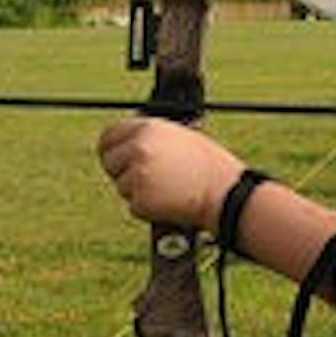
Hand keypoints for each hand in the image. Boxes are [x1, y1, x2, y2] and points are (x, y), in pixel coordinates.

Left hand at [98, 118, 245, 230]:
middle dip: (121, 171)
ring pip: (122, 186)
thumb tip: (131, 142)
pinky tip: (169, 201)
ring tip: (168, 189)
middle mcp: (139, 148)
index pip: (110, 135)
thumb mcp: (183, 137)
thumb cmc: (210, 166)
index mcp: (148, 128)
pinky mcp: (140, 200)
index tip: (115, 157)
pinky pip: (134, 206)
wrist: (225, 193)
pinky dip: (148, 208)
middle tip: (143, 179)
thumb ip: (153, 138)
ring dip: (138, 191)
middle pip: (109, 162)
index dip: (111, 148)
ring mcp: (137, 175)